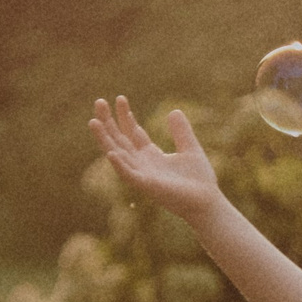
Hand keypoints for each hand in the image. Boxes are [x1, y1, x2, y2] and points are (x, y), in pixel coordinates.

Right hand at [87, 97, 225, 225]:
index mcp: (151, 155)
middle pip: (120, 140)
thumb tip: (174, 111)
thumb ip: (181, 132)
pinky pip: (130, 175)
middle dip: (109, 122)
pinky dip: (120, 165)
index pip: (132, 133)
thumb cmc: (199, 180)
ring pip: (118, 154)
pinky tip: (111, 153)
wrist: (208, 202)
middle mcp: (142, 164)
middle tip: (99, 101)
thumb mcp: (190, 148)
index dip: (125, 116)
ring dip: (105, 139)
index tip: (120, 98)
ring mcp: (143, 175)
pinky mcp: (148, 186)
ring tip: (93, 121)